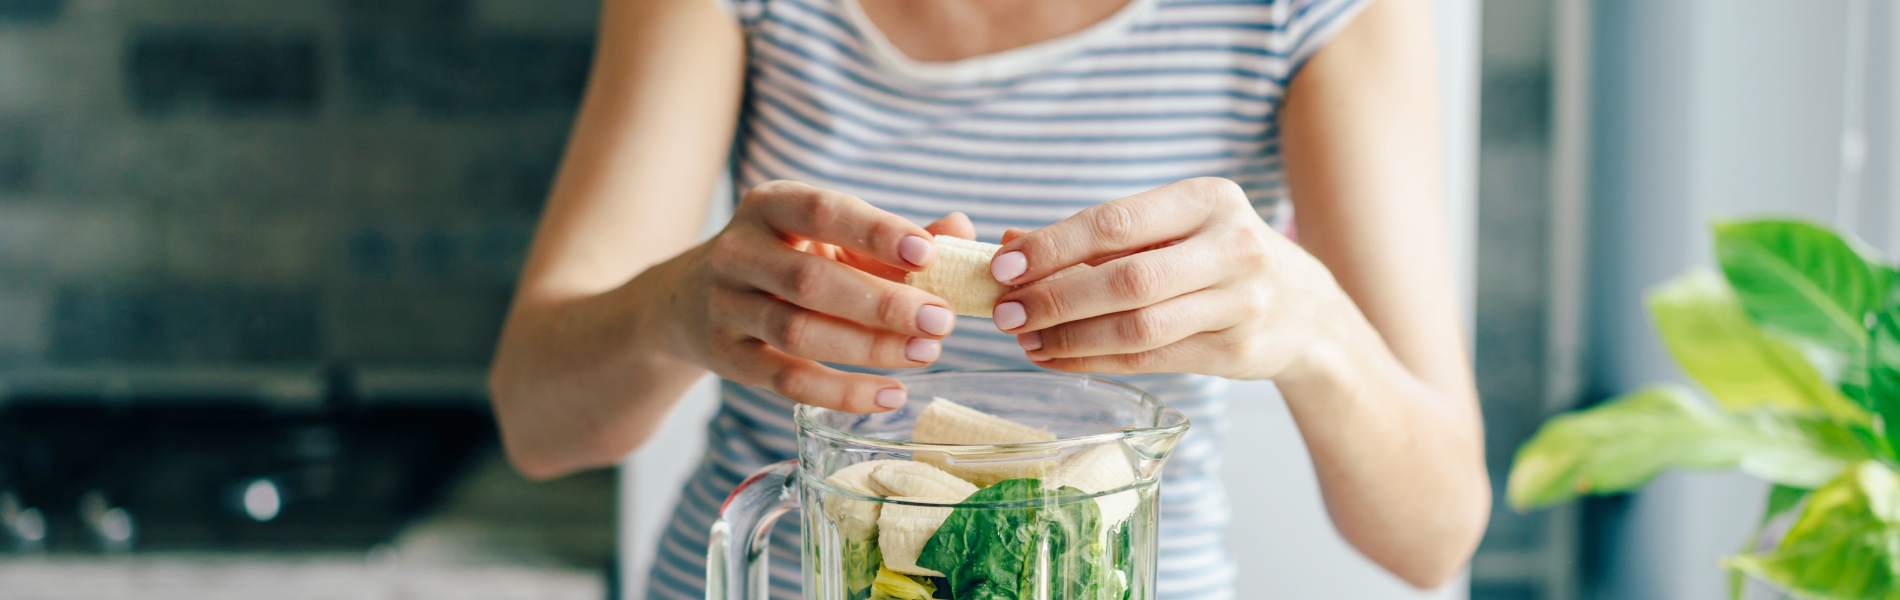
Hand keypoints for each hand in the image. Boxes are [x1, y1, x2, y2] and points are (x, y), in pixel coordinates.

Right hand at [659, 181, 974, 411]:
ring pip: (799, 332)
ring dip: (869, 348)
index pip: (822, 210)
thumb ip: (893, 236)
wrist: (694, 300)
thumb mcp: (829, 237)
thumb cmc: (786, 259)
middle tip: (941, 320)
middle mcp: (739, 252)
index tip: (927, 252)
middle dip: (883, 303)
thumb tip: (960, 230)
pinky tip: (892, 394)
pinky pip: (789, 381)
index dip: (875, 230)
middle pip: (811, 280)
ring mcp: (727, 307)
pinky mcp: (730, 359)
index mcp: (769, 205)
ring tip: (925, 354)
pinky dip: (844, 391)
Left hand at [989, 177, 1344, 379]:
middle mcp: (1231, 246)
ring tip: (1026, 340)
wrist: (1306, 310)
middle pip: (1126, 279)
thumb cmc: (1218, 257)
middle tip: (1006, 313)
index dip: (1053, 246)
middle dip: (1055, 298)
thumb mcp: (1172, 228)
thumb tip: (1008, 243)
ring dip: (1071, 337)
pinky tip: (1058, 357)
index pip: (1116, 222)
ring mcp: (1240, 302)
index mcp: (1208, 199)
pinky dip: (1095, 360)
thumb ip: (1098, 234)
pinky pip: (1150, 359)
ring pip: (1138, 326)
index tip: (1003, 265)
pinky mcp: (1237, 350)